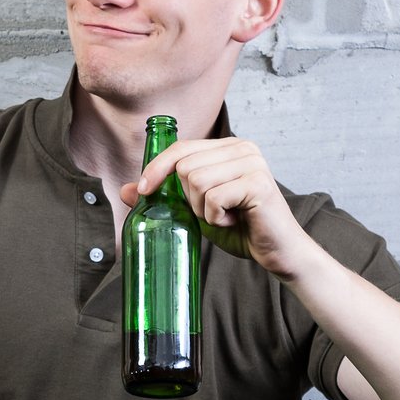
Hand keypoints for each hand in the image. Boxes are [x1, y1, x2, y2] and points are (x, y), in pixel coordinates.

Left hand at [121, 136, 322, 280]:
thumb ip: (164, 197)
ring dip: (202, 209)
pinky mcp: (257, 183)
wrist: (276, 252)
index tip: (143, 190)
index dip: (157, 167)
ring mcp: (252, 163)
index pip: (181, 148)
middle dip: (188, 198)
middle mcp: (242, 147)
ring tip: (225, 215)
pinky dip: (216, 217)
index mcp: (228, 147)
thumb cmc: (239, 228)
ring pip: (196, 181)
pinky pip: (213, 198)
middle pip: (185, 166)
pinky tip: (235, 220)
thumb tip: (123, 190)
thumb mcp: (194, 210)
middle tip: (211, 212)